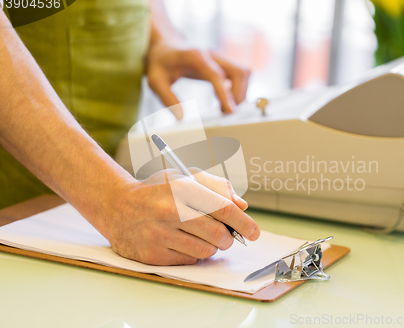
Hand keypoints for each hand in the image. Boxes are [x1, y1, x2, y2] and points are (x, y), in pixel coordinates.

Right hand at [97, 168, 259, 265]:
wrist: (117, 205)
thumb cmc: (157, 190)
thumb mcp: (183, 176)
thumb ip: (216, 186)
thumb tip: (241, 206)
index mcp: (181, 188)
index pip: (222, 209)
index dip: (243, 223)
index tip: (254, 232)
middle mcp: (169, 211)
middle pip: (218, 234)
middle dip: (229, 237)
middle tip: (226, 236)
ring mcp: (159, 235)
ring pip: (206, 251)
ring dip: (212, 247)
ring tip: (202, 236)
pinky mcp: (152, 254)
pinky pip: (189, 261)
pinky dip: (194, 254)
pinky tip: (183, 242)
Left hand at [147, 42, 250, 119]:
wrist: (166, 46)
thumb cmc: (161, 63)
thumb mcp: (155, 81)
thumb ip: (167, 98)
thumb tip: (181, 117)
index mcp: (195, 56)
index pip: (217, 75)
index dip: (225, 93)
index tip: (230, 111)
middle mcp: (213, 55)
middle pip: (240, 72)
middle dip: (239, 95)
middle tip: (226, 112)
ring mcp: (221, 58)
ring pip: (244, 73)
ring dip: (241, 93)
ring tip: (226, 108)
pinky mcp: (224, 64)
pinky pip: (240, 76)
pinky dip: (238, 90)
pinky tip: (225, 100)